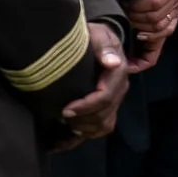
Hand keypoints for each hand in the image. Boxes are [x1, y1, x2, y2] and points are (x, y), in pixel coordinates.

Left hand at [58, 23, 128, 144]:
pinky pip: (98, 128)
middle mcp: (119, 90)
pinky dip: (78, 138)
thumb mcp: (98, 34)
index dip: (85, 107)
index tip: (64, 109)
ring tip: (63, 125)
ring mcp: (113, 100)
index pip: (105, 97)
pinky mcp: (105, 107)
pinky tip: (58, 142)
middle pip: (104, 115)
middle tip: (60, 117)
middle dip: (81, 120)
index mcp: (118, 73)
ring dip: (83, 129)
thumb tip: (111, 62)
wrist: (98, 40)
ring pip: (102, 125)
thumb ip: (103, 46)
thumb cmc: (94, 36)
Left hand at [123, 0, 177, 71]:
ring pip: (161, 32)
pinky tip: (132, 63)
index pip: (154, 4)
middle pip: (157, 21)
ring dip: (141, 33)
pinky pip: (161, 42)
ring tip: (125, 26)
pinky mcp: (167, 19)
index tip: (123, 1)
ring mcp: (174, 11)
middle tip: (120, 12)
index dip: (135, 7)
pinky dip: (148, 56)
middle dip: (135, 20)